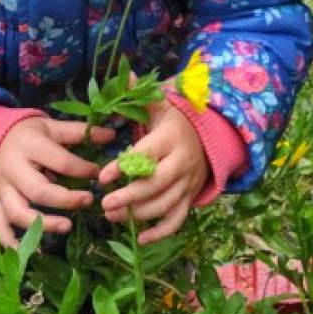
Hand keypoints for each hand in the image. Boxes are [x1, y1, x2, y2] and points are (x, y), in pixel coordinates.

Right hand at [0, 117, 114, 246]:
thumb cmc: (30, 135)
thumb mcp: (52, 127)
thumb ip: (80, 132)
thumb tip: (112, 134)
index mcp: (30, 147)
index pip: (60, 162)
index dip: (82, 170)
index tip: (98, 174)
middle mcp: (13, 170)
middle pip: (38, 191)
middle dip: (65, 199)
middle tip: (89, 200)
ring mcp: (2, 190)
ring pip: (18, 212)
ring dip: (43, 223)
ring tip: (67, 227)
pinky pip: (0, 225)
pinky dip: (11, 241)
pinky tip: (28, 252)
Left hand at [98, 97, 206, 243]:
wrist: (209, 137)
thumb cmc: (174, 122)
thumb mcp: (160, 105)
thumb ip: (140, 95)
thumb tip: (124, 74)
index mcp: (171, 138)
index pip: (148, 154)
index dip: (126, 166)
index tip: (103, 176)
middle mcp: (182, 162)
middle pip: (158, 184)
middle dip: (131, 196)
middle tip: (104, 203)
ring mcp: (187, 183)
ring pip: (167, 204)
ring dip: (140, 214)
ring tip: (112, 216)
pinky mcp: (189, 198)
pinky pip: (178, 220)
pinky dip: (162, 232)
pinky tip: (140, 239)